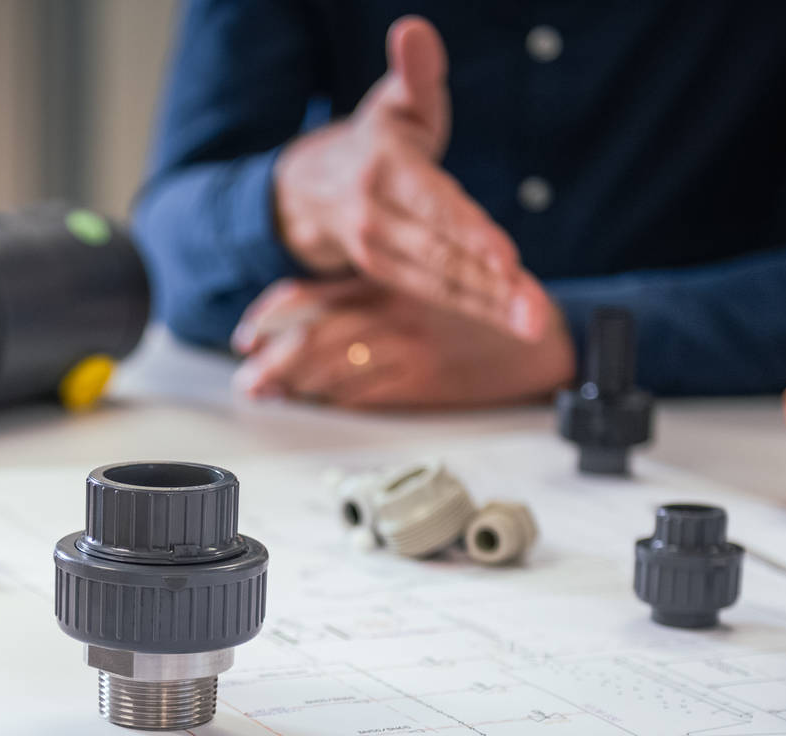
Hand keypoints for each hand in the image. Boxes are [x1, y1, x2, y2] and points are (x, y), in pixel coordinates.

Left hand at [232, 276, 574, 407]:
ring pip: (331, 366)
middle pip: (312, 335)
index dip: (270, 317)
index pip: (312, 296)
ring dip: (293, 385)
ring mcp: (406, 345)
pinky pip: (364, 393)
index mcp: (387, 280)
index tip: (245, 337)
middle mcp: (391, 309)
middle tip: (247, 380)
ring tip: (266, 395)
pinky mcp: (422, 379)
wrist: (540, 337)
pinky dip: (333, 400)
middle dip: (272, 360)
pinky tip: (316, 405)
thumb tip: (318, 326)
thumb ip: (373, 298)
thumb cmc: (478, 316)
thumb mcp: (421, 290)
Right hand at [270, 17, 546, 340]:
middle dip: (493, 286)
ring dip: (491, 308)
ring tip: (534, 324)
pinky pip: (438, 294)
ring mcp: (377, 252)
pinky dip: (477, 309)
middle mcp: (376, 218)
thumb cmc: (375, 139)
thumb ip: (414, 71)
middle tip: (536, 312)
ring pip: (443, 283)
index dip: (471, 234)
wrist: (310, 190)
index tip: (507, 259)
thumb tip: (413, 30)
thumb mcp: (394, 101)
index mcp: (385, 170)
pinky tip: (515, 320)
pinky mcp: (385, 276)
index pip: (436, 206)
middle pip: (444, 255)